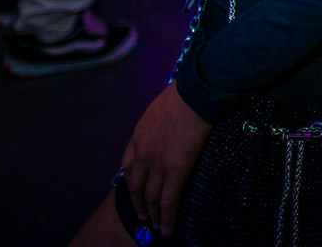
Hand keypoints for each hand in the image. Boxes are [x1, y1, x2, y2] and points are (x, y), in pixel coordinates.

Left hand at [121, 83, 211, 236]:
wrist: (193, 95)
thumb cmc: (181, 95)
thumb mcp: (157, 111)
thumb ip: (156, 126)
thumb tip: (167, 130)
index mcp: (137, 139)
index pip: (128, 168)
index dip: (131, 183)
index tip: (136, 192)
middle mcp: (142, 155)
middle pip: (136, 187)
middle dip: (139, 204)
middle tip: (143, 216)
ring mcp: (157, 165)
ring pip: (151, 197)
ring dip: (152, 215)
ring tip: (156, 226)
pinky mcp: (176, 170)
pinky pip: (169, 199)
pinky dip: (167, 216)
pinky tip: (168, 227)